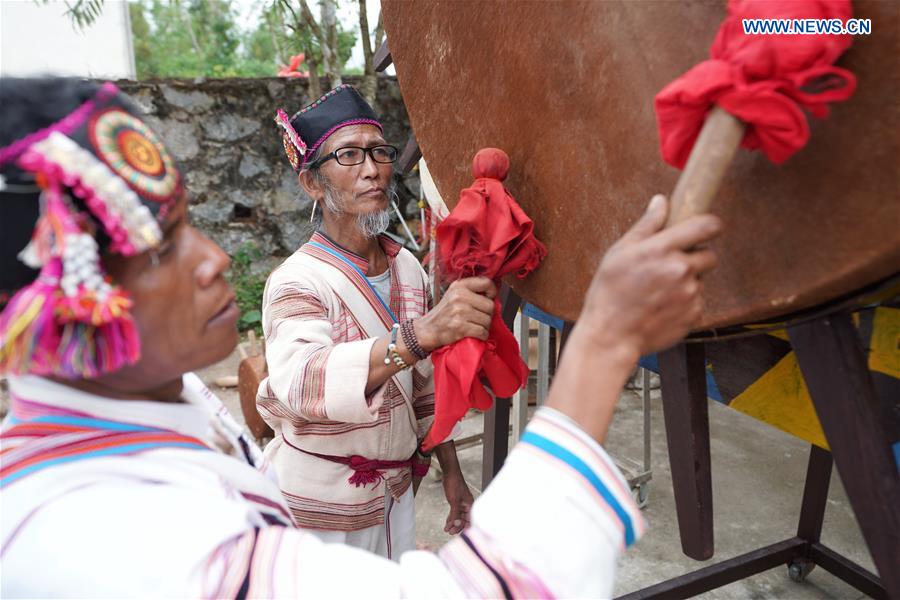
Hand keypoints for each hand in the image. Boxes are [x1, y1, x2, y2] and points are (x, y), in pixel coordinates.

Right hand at [414, 277, 496, 350]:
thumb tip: (493, 295)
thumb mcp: (454, 294)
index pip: (487, 283)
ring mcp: (460, 312)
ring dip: (484, 327)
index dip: (492, 292)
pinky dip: (481, 335)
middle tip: (479, 317)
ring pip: (487, 320)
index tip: (488, 299)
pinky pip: (482, 332)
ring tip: (474, 326)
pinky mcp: (460, 327)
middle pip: (490, 306)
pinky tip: (474, 334)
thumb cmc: (443, 314)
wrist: (427, 330)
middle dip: (488, 314)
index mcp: (459, 286)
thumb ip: (471, 291)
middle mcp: (460, 296)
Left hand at [441, 468, 472, 534]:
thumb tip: (457, 525)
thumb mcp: (454, 501)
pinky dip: (451, 518)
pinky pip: (455, 513)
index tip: (458, 534)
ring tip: (447, 529)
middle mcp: (467, 505)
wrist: (450, 473)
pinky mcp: (456, 502)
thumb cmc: (454, 484)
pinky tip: (447, 523)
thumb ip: (456, 514)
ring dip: (453, 523)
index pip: (470, 520)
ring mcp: (461, 504)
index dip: (464, 527)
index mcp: (470, 504)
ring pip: (458, 517)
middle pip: (464, 520)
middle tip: (450, 532)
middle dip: (457, 526)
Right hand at [578, 194, 721, 358]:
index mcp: (661, 249)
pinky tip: (661, 308)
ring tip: (658, 293)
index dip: (711, 226)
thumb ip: (646, 225)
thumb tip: (661, 201)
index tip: (706, 229)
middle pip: (710, 256)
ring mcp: (689, 294)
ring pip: (700, 281)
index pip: (707, 226)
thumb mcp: (619, 252)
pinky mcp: (694, 315)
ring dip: (686, 283)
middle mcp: (680, 269)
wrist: (611, 336)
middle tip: (670, 269)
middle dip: (695, 259)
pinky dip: (684, 304)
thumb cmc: (609, 293)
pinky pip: (697, 302)